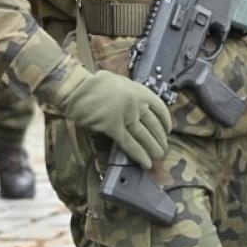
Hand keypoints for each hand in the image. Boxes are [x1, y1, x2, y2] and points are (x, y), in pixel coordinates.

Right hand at [51, 65, 171, 168]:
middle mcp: (137, 105)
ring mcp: (126, 117)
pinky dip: (139, 155)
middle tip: (164, 149)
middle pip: (154, 125)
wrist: (79, 88)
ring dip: (153, 148)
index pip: (160, 109)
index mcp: (140, 91)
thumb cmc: (96, 83)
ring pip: (144, 136)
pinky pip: (129, 144)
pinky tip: (145, 163)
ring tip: (158, 157)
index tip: (168, 130)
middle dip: (160, 139)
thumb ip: (131, 94)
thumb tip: (137, 104)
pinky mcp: (113, 128)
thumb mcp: (121, 83)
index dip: (166, 121)